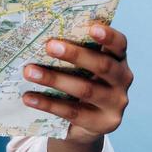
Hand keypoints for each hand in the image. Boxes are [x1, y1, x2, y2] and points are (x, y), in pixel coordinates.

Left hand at [21, 19, 132, 144]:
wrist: (85, 124)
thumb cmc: (81, 82)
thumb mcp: (83, 67)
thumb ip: (74, 53)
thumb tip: (43, 37)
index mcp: (119, 59)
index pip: (119, 44)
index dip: (108, 36)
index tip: (92, 27)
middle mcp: (122, 80)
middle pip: (103, 65)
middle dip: (75, 55)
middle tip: (49, 45)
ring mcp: (115, 104)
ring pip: (85, 89)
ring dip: (54, 79)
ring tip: (29, 71)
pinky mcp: (102, 124)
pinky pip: (72, 112)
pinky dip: (48, 104)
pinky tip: (29, 97)